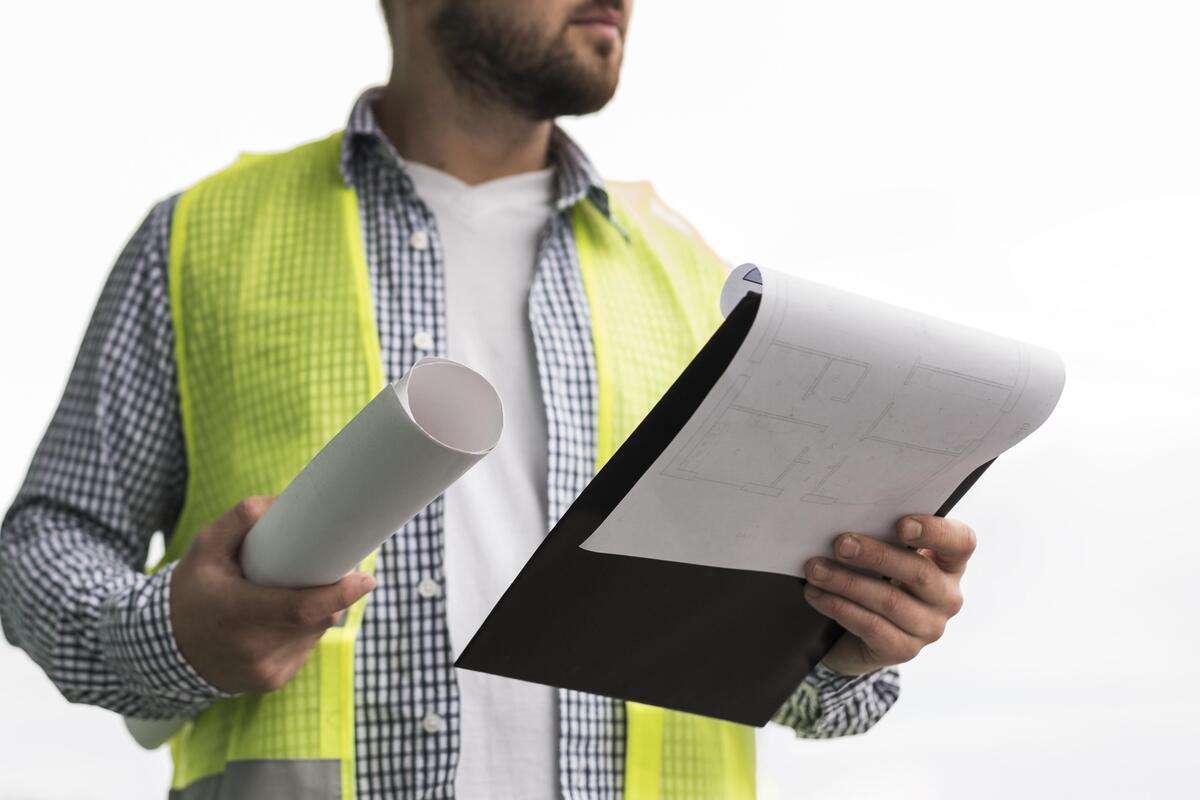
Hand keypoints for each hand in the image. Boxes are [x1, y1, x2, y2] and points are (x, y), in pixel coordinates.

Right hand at [170, 496, 375, 693]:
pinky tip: (286, 620)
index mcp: (235, 614)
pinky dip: (304, 631)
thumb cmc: (191, 591)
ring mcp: (265, 671)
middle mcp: (252, 650)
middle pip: (316, 618)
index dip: (339, 594)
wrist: (166, 651)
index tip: (367, 578)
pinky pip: (305, 648)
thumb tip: (283, 501)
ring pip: (315, 633)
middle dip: (331, 593)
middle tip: (330, 569)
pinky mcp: (273, 682)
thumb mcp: (204, 548)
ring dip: (319, 611)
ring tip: (297, 592)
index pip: (301, 609)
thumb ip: (240, 520)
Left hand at [803, 515, 975, 675]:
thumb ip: (879, 536)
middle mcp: (947, 596)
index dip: (936, 532)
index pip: (961, 542)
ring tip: (815, 569)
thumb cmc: (873, 579)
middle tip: (840, 543)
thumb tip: (845, 520)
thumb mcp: (882, 557)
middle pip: (919, 572)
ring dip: (846, 582)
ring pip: (889, 601)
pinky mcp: (904, 650)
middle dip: (876, 555)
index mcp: (949, 563)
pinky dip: (839, 607)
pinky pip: (871, 626)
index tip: (901, 524)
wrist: (855, 634)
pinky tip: (816, 595)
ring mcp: (929, 627)